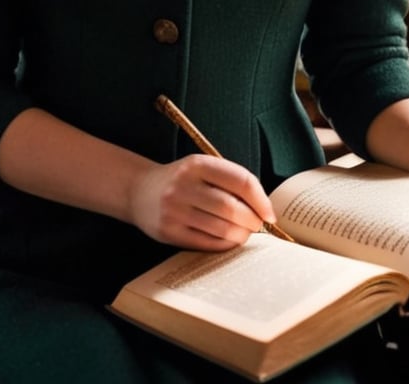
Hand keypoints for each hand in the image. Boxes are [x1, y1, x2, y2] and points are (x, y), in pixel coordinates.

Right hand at [129, 153, 276, 248]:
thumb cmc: (181, 180)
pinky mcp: (168, 231)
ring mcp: (174, 209)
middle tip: (258, 225)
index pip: (240, 180)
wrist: (139, 190)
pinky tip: (229, 241)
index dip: (260, 199)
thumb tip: (263, 208)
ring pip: (220, 228)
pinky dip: (224, 244)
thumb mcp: (201, 168)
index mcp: (197, 164)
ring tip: (245, 233)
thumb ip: (228, 180)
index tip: (270, 213)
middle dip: (252, 220)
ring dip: (240, 235)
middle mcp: (184, 185)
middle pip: (231, 207)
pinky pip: (206, 243)